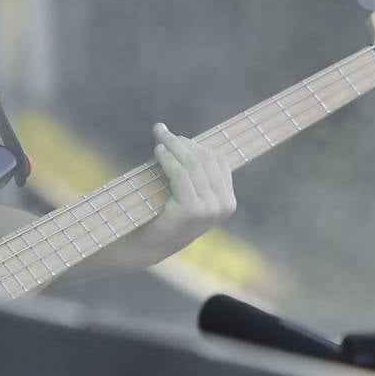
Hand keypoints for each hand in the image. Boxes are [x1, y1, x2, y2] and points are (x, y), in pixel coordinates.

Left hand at [123, 122, 235, 261]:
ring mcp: (210, 209)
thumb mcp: (185, 192)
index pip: (218, 161)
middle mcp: (224, 205)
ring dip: (173, 145)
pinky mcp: (192, 210)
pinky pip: (180, 174)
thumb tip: (183, 137)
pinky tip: (158, 151)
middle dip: (182, 141)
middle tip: (160, 130)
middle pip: (206, 159)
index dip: (196, 144)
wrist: (147, 245)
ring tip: (158, 137)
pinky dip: (168, 159)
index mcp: (227, 201)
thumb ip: (193, 172)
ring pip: (193, 164)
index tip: (175, 137)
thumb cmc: (162, 213)